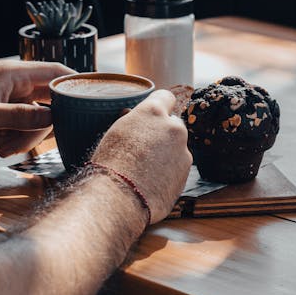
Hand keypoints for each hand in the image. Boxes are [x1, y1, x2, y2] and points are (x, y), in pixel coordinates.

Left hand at [0, 61, 72, 156]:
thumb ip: (20, 116)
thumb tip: (53, 116)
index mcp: (12, 74)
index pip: (54, 73)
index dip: (75, 83)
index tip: (92, 99)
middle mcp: (16, 87)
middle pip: (49, 104)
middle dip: (39, 127)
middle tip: (21, 143)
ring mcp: (12, 104)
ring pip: (37, 122)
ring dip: (23, 138)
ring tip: (0, 147)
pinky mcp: (6, 119)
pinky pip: (24, 131)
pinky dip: (13, 142)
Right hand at [91, 90, 191, 222]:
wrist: (119, 197)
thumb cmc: (110, 163)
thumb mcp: (115, 132)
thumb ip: (132, 121)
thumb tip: (132, 114)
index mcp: (153, 112)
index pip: (165, 97)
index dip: (159, 105)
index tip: (154, 115)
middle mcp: (173, 128)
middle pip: (173, 124)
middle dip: (163, 133)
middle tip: (146, 146)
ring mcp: (183, 151)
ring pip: (177, 147)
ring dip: (167, 153)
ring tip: (146, 169)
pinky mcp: (186, 173)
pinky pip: (178, 166)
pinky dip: (169, 171)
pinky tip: (152, 181)